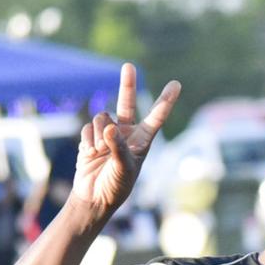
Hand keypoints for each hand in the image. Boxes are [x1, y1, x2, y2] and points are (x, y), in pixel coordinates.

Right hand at [72, 63, 180, 217]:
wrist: (95, 198)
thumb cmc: (116, 187)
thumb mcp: (123, 168)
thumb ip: (118, 147)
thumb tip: (109, 127)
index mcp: (142, 141)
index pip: (156, 118)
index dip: (165, 101)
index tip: (176, 84)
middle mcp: (126, 134)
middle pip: (126, 103)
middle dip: (127, 85)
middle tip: (129, 66)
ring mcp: (108, 134)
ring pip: (101, 117)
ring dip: (99, 133)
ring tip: (100, 152)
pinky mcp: (91, 137)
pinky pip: (87, 129)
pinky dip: (88, 141)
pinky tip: (89, 155)